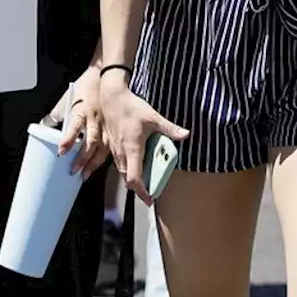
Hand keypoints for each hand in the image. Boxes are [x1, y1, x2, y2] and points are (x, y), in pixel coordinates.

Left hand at [44, 66, 106, 177]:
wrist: (103, 76)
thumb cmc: (84, 87)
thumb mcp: (66, 99)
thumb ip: (55, 115)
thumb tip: (43, 127)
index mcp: (81, 111)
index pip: (75, 127)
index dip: (68, 140)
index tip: (61, 152)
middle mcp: (94, 119)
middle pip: (90, 142)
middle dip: (82, 159)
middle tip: (73, 171)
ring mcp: (105, 124)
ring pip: (102, 147)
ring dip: (93, 163)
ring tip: (84, 175)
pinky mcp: (111, 128)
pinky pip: (109, 146)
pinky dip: (103, 158)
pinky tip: (97, 166)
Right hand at [99, 73, 188, 205]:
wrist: (111, 98)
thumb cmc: (130, 107)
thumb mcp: (153, 117)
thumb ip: (169, 128)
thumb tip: (185, 135)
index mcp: (132, 149)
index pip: (134, 179)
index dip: (142, 191)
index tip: (150, 198)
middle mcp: (122, 153)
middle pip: (128, 179)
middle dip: (139, 189)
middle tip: (151, 192)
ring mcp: (115, 151)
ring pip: (123, 172)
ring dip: (133, 179)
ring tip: (145, 181)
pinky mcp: (112, 146)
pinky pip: (119, 164)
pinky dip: (127, 170)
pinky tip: (135, 165)